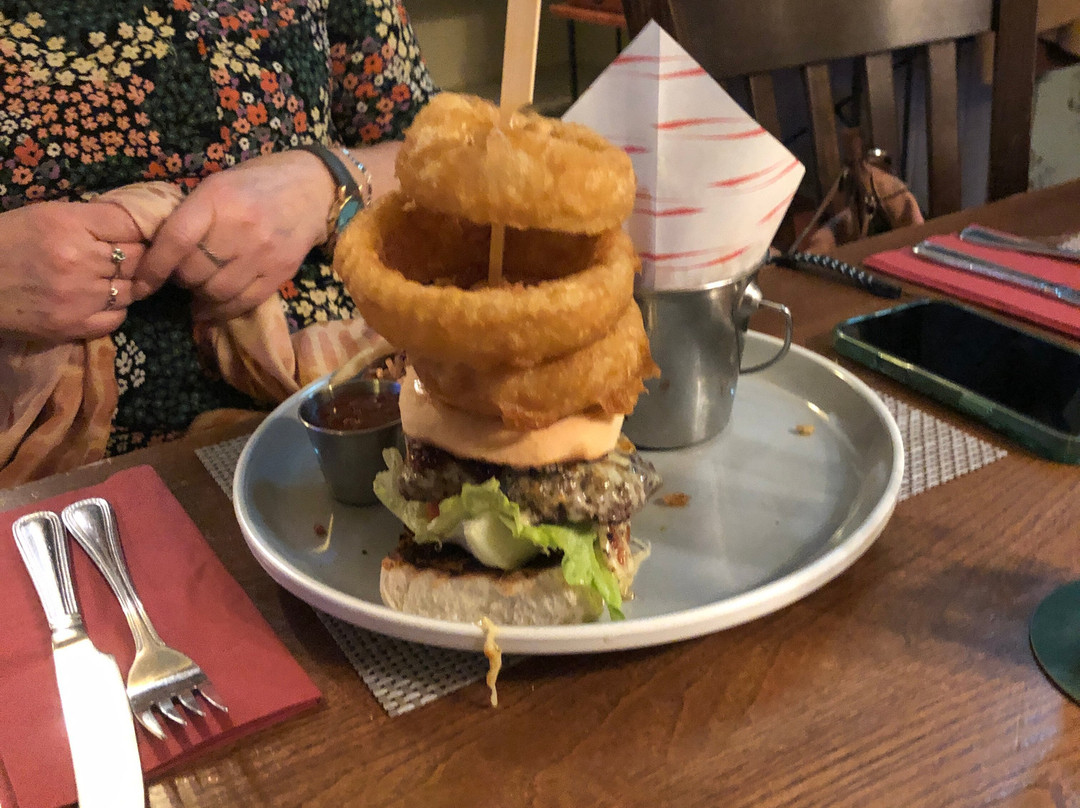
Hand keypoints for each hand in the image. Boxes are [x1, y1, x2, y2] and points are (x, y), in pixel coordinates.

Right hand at [0, 201, 146, 340]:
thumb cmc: (4, 243)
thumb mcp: (44, 215)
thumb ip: (89, 218)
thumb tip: (133, 223)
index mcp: (69, 224)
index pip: (131, 224)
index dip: (139, 229)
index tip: (138, 233)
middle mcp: (80, 260)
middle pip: (138, 258)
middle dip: (137, 256)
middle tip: (126, 257)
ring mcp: (79, 297)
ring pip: (132, 289)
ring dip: (126, 284)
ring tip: (109, 278)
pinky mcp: (74, 326)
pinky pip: (118, 316)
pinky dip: (115, 308)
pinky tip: (100, 300)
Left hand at [137, 150, 335, 320]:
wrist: (313, 189)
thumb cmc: (257, 182)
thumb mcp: (218, 185)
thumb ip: (192, 215)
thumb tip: (160, 255)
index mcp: (217, 198)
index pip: (176, 240)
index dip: (153, 267)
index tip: (141, 284)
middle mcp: (241, 226)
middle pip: (194, 272)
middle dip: (181, 279)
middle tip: (182, 275)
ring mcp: (264, 252)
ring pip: (217, 292)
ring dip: (201, 297)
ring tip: (201, 289)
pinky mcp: (281, 271)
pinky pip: (245, 302)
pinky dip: (223, 310)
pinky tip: (214, 307)